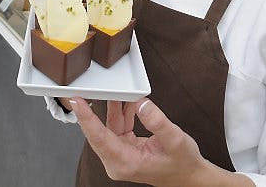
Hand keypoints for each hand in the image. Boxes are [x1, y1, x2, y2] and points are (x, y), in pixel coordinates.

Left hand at [70, 98, 221, 186]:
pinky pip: (117, 127)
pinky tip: (126, 101)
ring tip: (112, 90)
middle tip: (81, 92)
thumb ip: (157, 122)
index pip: (99, 138)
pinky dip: (121, 113)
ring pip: (107, 128)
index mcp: (126, 163)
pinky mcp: (124, 148)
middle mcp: (119, 161)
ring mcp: (120, 155)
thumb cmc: (183, 163)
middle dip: (89, 112)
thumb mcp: (176, 140)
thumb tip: (141, 104)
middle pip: (97, 133)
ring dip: (111, 108)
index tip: (76, 102)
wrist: (189, 175)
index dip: (86, 118)